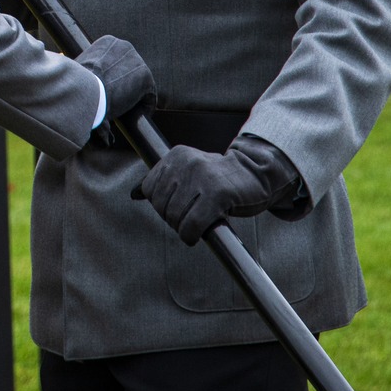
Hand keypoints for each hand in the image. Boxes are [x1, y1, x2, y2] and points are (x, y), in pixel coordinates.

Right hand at [74, 35, 154, 125]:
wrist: (83, 90)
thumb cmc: (76, 85)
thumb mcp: (79, 73)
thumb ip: (88, 76)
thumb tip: (83, 90)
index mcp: (108, 43)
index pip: (118, 61)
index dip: (116, 78)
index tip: (111, 92)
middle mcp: (124, 46)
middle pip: (131, 70)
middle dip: (126, 86)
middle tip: (119, 103)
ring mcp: (137, 61)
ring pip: (140, 83)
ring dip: (135, 97)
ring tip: (127, 113)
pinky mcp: (145, 77)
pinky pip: (149, 96)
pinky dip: (145, 107)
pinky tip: (135, 118)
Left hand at [134, 135, 302, 245]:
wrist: (255, 174)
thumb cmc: (220, 177)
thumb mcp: (189, 170)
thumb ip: (165, 179)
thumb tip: (135, 194)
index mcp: (177, 155)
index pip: (149, 190)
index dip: (161, 206)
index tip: (177, 208)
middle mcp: (187, 163)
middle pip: (161, 206)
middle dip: (173, 219)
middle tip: (189, 218)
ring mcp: (202, 177)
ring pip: (175, 217)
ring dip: (183, 229)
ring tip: (197, 223)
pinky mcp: (217, 194)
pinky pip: (191, 225)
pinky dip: (190, 235)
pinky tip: (197, 234)